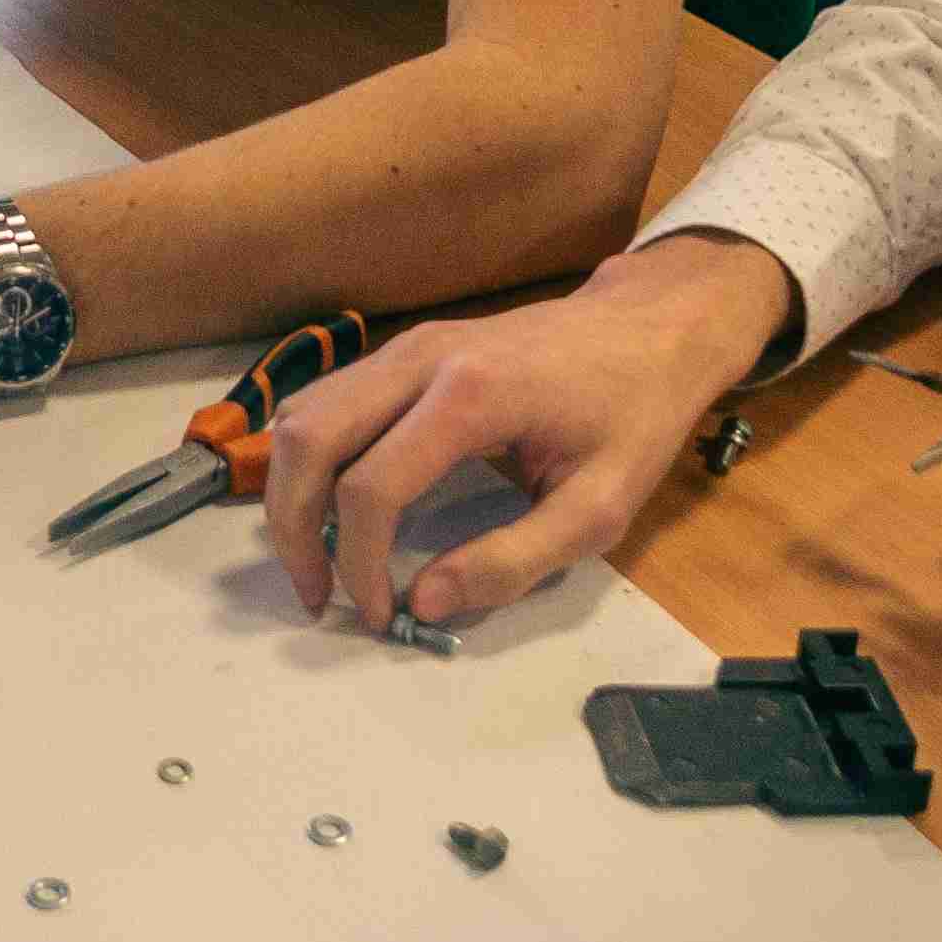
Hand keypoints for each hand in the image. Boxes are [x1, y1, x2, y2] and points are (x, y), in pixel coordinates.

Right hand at [259, 231, 800, 629]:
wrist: (650, 327)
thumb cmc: (634, 416)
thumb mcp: (598, 509)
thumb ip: (511, 562)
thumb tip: (425, 602)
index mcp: (472, 396)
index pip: (371, 487)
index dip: (360, 563)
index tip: (382, 614)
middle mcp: (421, 358)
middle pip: (308, 439)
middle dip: (294, 528)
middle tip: (317, 594)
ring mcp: (406, 345)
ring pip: (301, 413)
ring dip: (291, 491)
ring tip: (317, 557)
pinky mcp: (405, 348)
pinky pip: (326, 399)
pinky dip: (311, 458)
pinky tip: (333, 506)